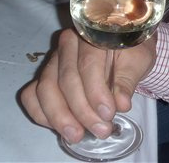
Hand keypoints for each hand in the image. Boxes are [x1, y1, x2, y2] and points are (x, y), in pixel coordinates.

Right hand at [20, 29, 156, 142]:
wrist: (121, 48)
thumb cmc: (130, 52)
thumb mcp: (137, 61)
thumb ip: (128, 80)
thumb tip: (121, 104)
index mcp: (92, 33)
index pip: (88, 63)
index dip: (96, 91)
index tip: (109, 113)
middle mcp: (68, 43)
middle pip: (66, 78)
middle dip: (82, 110)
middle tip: (101, 130)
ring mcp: (52, 60)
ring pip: (45, 88)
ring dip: (60, 116)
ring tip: (77, 135)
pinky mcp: (44, 76)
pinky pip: (31, 95)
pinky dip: (41, 114)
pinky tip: (60, 128)